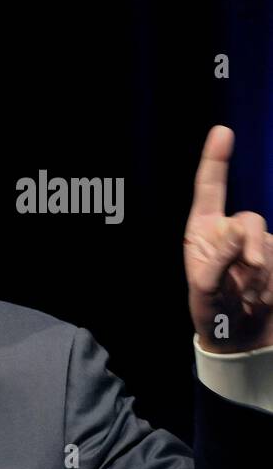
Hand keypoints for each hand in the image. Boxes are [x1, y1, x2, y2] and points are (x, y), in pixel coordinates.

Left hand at [184, 125, 272, 352]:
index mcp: (203, 231)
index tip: (222, 131)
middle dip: (249, 250)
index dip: (216, 160)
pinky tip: (261, 298)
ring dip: (260, 274)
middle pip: (250, 218)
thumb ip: (217, 260)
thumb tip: (236, 230)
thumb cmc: (212, 312)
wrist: (240, 336)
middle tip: (243, 281)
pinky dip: (272, 282)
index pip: (209, 189)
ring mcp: (258, 243)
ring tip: (247, 297)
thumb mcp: (204, 290)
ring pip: (269, 243)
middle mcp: (231, 231)